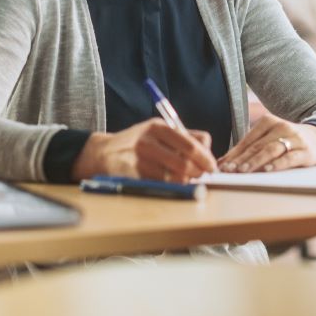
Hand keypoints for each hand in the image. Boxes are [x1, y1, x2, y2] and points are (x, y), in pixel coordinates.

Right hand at [70, 119, 216, 182]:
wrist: (103, 153)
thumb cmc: (137, 143)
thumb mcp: (157, 131)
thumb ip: (184, 136)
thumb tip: (208, 149)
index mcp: (157, 127)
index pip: (189, 144)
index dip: (205, 158)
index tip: (211, 167)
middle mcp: (147, 141)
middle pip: (184, 163)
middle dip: (198, 173)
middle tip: (201, 177)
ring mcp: (138, 160)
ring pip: (174, 178)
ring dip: (185, 182)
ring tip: (186, 180)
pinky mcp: (131, 177)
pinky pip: (160, 187)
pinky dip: (169, 188)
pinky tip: (169, 184)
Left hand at [218, 114, 315, 172]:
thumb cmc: (287, 140)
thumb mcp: (270, 138)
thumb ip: (251, 147)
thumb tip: (225, 161)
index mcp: (268, 121)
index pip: (248, 140)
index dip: (234, 153)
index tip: (222, 165)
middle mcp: (281, 127)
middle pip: (257, 146)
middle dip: (241, 159)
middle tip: (229, 170)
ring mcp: (294, 138)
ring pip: (271, 150)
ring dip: (255, 161)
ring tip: (244, 171)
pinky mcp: (306, 151)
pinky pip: (289, 158)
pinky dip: (277, 164)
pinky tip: (267, 170)